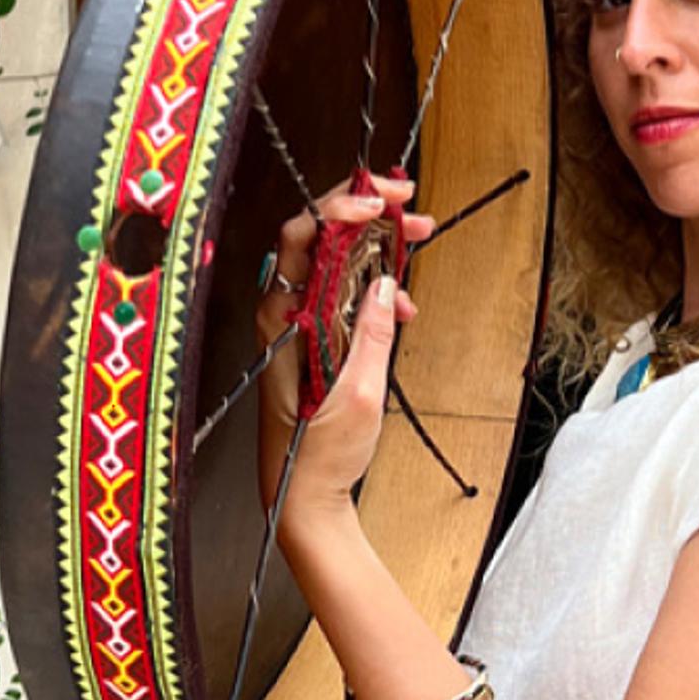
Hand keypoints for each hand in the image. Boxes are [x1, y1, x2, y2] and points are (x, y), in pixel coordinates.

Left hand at [257, 172, 432, 519]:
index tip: (379, 202)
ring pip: (334, 263)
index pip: (302, 238)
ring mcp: (296, 325)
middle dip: (365, 215)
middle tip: (407, 207)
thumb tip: (387, 285)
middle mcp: (283, 315)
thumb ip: (374, 333)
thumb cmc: (317, 456)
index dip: (339, 207)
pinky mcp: (311, 340)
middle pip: (319, 239)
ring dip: (375, 247)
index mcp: (284, 320)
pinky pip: (340, 294)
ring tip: (415, 242)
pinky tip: (402, 305)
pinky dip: (372, 287)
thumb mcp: (359, 394)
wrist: (302, 497)